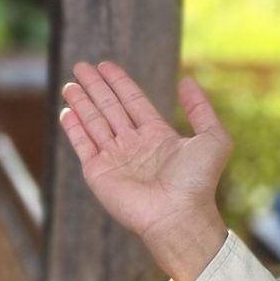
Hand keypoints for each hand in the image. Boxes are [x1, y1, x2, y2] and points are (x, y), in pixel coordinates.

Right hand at [55, 60, 232, 280]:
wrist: (178, 215)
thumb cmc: (197, 182)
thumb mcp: (212, 138)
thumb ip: (201, 109)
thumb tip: (187, 80)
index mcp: (157, 136)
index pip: (133, 102)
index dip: (119, 83)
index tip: (105, 65)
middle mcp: (134, 146)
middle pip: (110, 108)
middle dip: (95, 87)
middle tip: (81, 66)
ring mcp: (114, 159)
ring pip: (94, 123)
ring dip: (81, 102)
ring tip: (69, 84)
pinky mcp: (98, 173)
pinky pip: (83, 145)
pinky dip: (73, 128)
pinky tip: (66, 111)